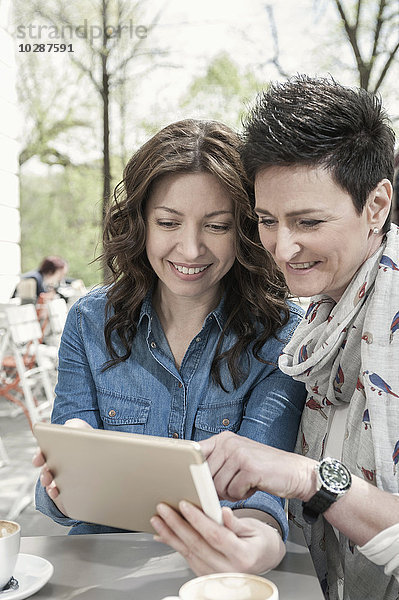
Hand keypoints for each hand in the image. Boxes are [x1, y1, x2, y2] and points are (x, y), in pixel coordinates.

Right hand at [32, 418, 92, 512]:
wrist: (99, 448)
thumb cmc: (84, 435)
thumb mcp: (78, 426)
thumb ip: (73, 426)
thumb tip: (71, 429)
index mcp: (53, 449)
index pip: (41, 453)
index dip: (38, 457)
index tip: (38, 460)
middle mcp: (53, 464)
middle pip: (45, 471)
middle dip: (45, 474)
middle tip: (48, 475)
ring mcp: (59, 476)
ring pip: (50, 483)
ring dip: (49, 485)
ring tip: (53, 486)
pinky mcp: (67, 486)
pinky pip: (59, 491)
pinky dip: (57, 493)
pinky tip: (59, 493)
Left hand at [151, 502, 285, 574]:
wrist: (264, 560)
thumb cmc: (260, 542)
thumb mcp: (254, 529)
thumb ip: (236, 522)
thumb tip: (223, 512)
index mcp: (243, 556)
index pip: (215, 536)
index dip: (198, 519)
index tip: (184, 505)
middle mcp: (228, 570)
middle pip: (197, 545)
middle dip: (176, 524)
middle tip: (163, 509)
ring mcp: (216, 576)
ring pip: (188, 553)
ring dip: (170, 535)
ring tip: (158, 520)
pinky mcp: (207, 576)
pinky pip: (188, 559)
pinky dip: (174, 545)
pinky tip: (164, 535)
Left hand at [199, 431, 315, 501]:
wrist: (294, 472)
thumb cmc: (263, 470)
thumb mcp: (237, 459)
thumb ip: (216, 464)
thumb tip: (192, 480)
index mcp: (224, 439)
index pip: (196, 452)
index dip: (190, 468)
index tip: (185, 477)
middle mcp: (229, 443)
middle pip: (205, 475)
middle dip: (216, 488)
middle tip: (233, 486)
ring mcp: (240, 454)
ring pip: (218, 486)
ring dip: (230, 493)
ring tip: (244, 485)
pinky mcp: (250, 468)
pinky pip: (233, 492)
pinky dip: (242, 496)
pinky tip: (253, 487)